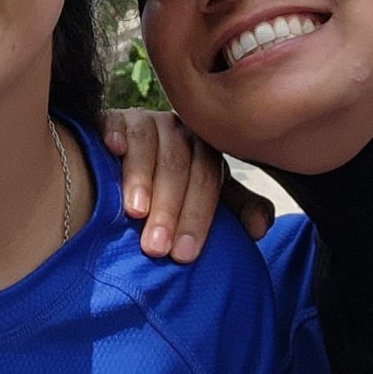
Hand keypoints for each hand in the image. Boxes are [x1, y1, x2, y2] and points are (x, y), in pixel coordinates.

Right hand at [104, 108, 272, 261]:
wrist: (128, 164)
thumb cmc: (172, 191)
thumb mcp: (206, 199)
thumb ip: (237, 210)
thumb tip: (260, 229)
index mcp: (204, 150)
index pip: (207, 179)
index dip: (197, 216)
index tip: (185, 254)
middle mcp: (177, 131)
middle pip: (176, 165)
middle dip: (169, 208)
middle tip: (156, 247)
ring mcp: (144, 122)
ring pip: (147, 144)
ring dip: (141, 178)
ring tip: (135, 211)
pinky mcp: (112, 119)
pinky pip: (114, 122)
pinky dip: (115, 134)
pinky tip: (112, 149)